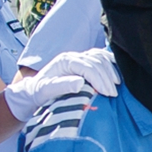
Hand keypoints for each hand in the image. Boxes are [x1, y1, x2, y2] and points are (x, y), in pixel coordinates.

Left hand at [4, 48, 119, 119]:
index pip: (87, 66)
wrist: (34, 91)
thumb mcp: (46, 90)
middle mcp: (72, 56)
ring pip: (100, 57)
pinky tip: (116, 71)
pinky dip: (110, 62)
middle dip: (107, 78)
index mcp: (64, 61)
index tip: (107, 94)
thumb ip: (62, 86)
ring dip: (110, 71)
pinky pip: (100, 57)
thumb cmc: (39, 92)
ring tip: (117, 85)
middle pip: (96, 62)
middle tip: (113, 94)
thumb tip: (80, 82)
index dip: (99, 79)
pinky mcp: (83, 62)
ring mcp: (78, 57)